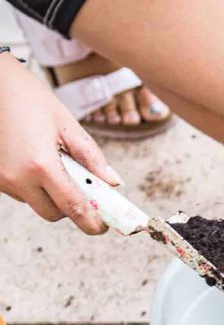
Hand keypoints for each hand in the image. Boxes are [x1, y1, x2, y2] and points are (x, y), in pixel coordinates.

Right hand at [0, 52, 120, 233]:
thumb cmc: (29, 98)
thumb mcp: (66, 124)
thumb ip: (91, 157)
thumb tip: (112, 182)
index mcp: (41, 166)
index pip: (73, 208)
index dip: (91, 222)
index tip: (102, 226)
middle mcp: (18, 178)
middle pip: (53, 214)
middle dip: (70, 207)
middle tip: (83, 189)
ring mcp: (3, 180)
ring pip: (36, 204)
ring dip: (50, 194)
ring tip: (53, 162)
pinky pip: (21, 192)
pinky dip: (34, 185)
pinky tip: (35, 159)